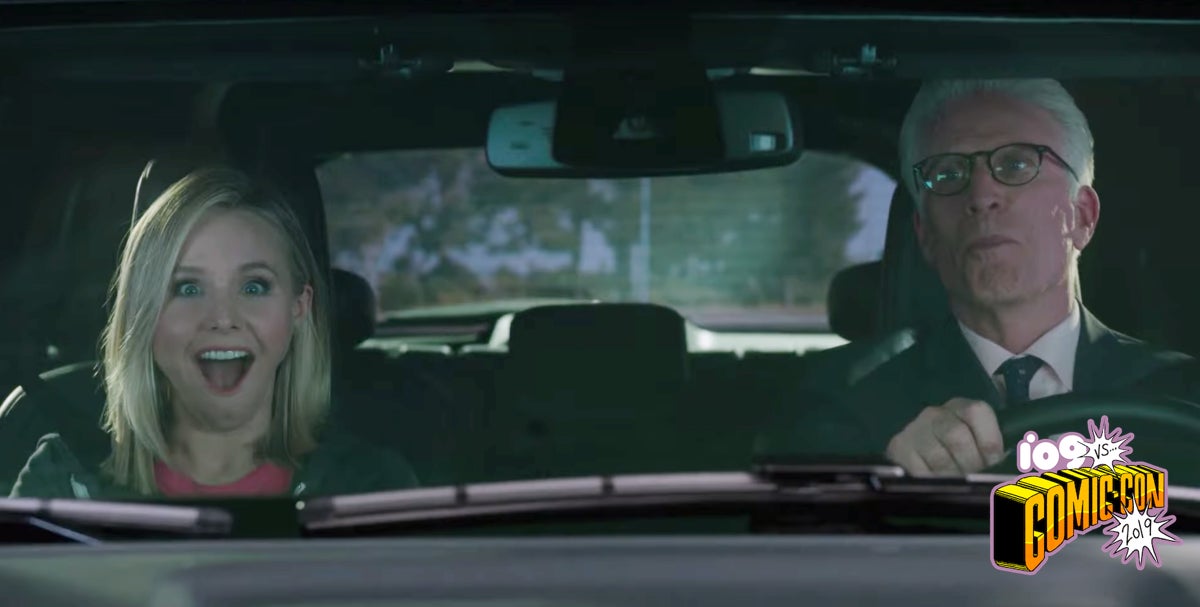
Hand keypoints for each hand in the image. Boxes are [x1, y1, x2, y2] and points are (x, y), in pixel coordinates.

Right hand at [884, 397, 1004, 475]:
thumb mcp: (981, 447)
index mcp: (961, 408)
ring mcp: (914, 430)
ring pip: (939, 458)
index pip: (977, 412)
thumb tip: (1023, 467)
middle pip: (957, 437)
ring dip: (952, 476)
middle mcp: (935, 414)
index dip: (989, 440)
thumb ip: (999, 453)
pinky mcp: (898, 447)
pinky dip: (933, 481)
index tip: (993, 461)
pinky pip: (919, 470)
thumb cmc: (961, 454)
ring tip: (956, 483)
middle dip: (971, 464)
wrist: (921, 459)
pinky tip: (937, 483)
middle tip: (973, 477)